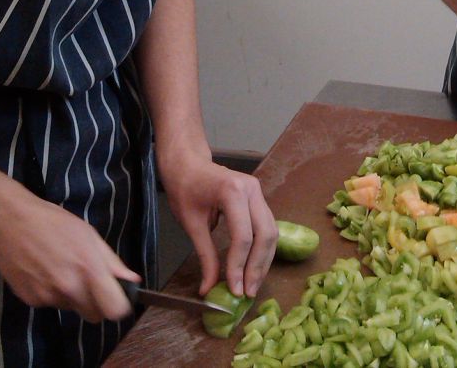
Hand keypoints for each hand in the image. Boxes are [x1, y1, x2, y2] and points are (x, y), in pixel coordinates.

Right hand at [0, 190, 137, 321]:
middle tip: (91, 282)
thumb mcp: (89, 234)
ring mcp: (48, 297)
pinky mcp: (31, 301)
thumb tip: (132, 279)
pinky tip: (45, 271)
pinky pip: (52, 304)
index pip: (113, 309)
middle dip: (97, 304)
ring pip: (72, 308)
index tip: (118, 297)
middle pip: (94, 316)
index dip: (119, 306)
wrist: (11, 222)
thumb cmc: (54, 222)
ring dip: (73, 295)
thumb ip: (112, 261)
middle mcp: (69, 288)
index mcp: (89, 268)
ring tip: (62, 268)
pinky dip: (53, 293)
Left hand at [159, 152, 276, 298]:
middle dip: (257, 267)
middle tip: (247, 293)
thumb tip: (209, 289)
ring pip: (271, 232)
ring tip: (252, 285)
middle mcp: (251, 189)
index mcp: (232, 191)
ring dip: (263, 261)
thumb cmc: (185, 188)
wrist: (188, 163)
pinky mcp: (258, 197)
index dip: (239, 266)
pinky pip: (267, 226)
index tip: (234, 290)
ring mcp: (258, 191)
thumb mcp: (191, 224)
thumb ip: (205, 257)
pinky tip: (254, 267)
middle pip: (264, 234)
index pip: (243, 236)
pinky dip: (262, 249)